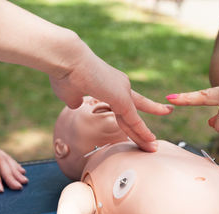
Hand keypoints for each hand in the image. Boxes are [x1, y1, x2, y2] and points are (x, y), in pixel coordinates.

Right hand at [50, 43, 172, 151]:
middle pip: (134, 113)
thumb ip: (75, 100)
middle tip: (154, 140)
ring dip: (143, 136)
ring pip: (134, 120)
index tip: (143, 116)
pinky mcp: (122, 99)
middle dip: (143, 129)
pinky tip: (149, 141)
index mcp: (110, 85)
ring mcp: (123, 91)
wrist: (67, 60)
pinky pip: (134, 121)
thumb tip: (75, 104)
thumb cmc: (65, 74)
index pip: (126, 103)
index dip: (133, 113)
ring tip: (153, 148)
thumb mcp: (70, 93)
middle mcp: (120, 86)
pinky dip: (142, 132)